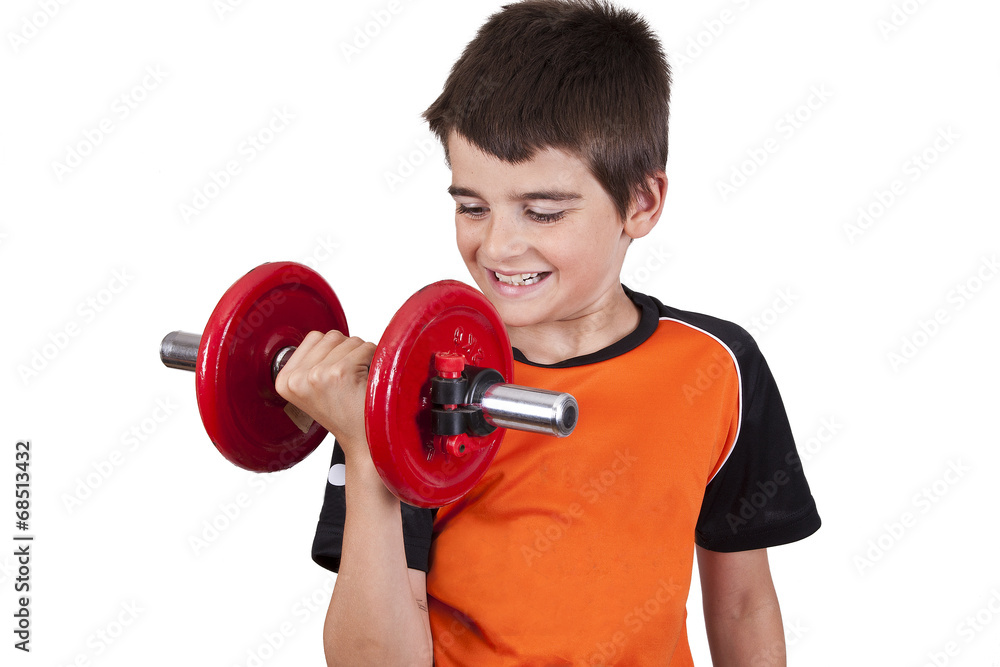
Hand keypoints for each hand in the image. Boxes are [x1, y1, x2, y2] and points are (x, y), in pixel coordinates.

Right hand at [274, 330, 375, 461]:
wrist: (364, 442)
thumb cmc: (345, 414)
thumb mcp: (313, 389)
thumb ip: (311, 361)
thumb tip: (326, 337)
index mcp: (284, 381)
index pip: (313, 338)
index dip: (333, 351)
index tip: (336, 374)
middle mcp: (297, 378)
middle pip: (332, 336)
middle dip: (347, 352)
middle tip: (350, 379)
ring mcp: (317, 375)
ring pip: (350, 340)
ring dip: (361, 356)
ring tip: (358, 382)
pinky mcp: (340, 373)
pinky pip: (365, 348)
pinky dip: (374, 360)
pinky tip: (367, 381)